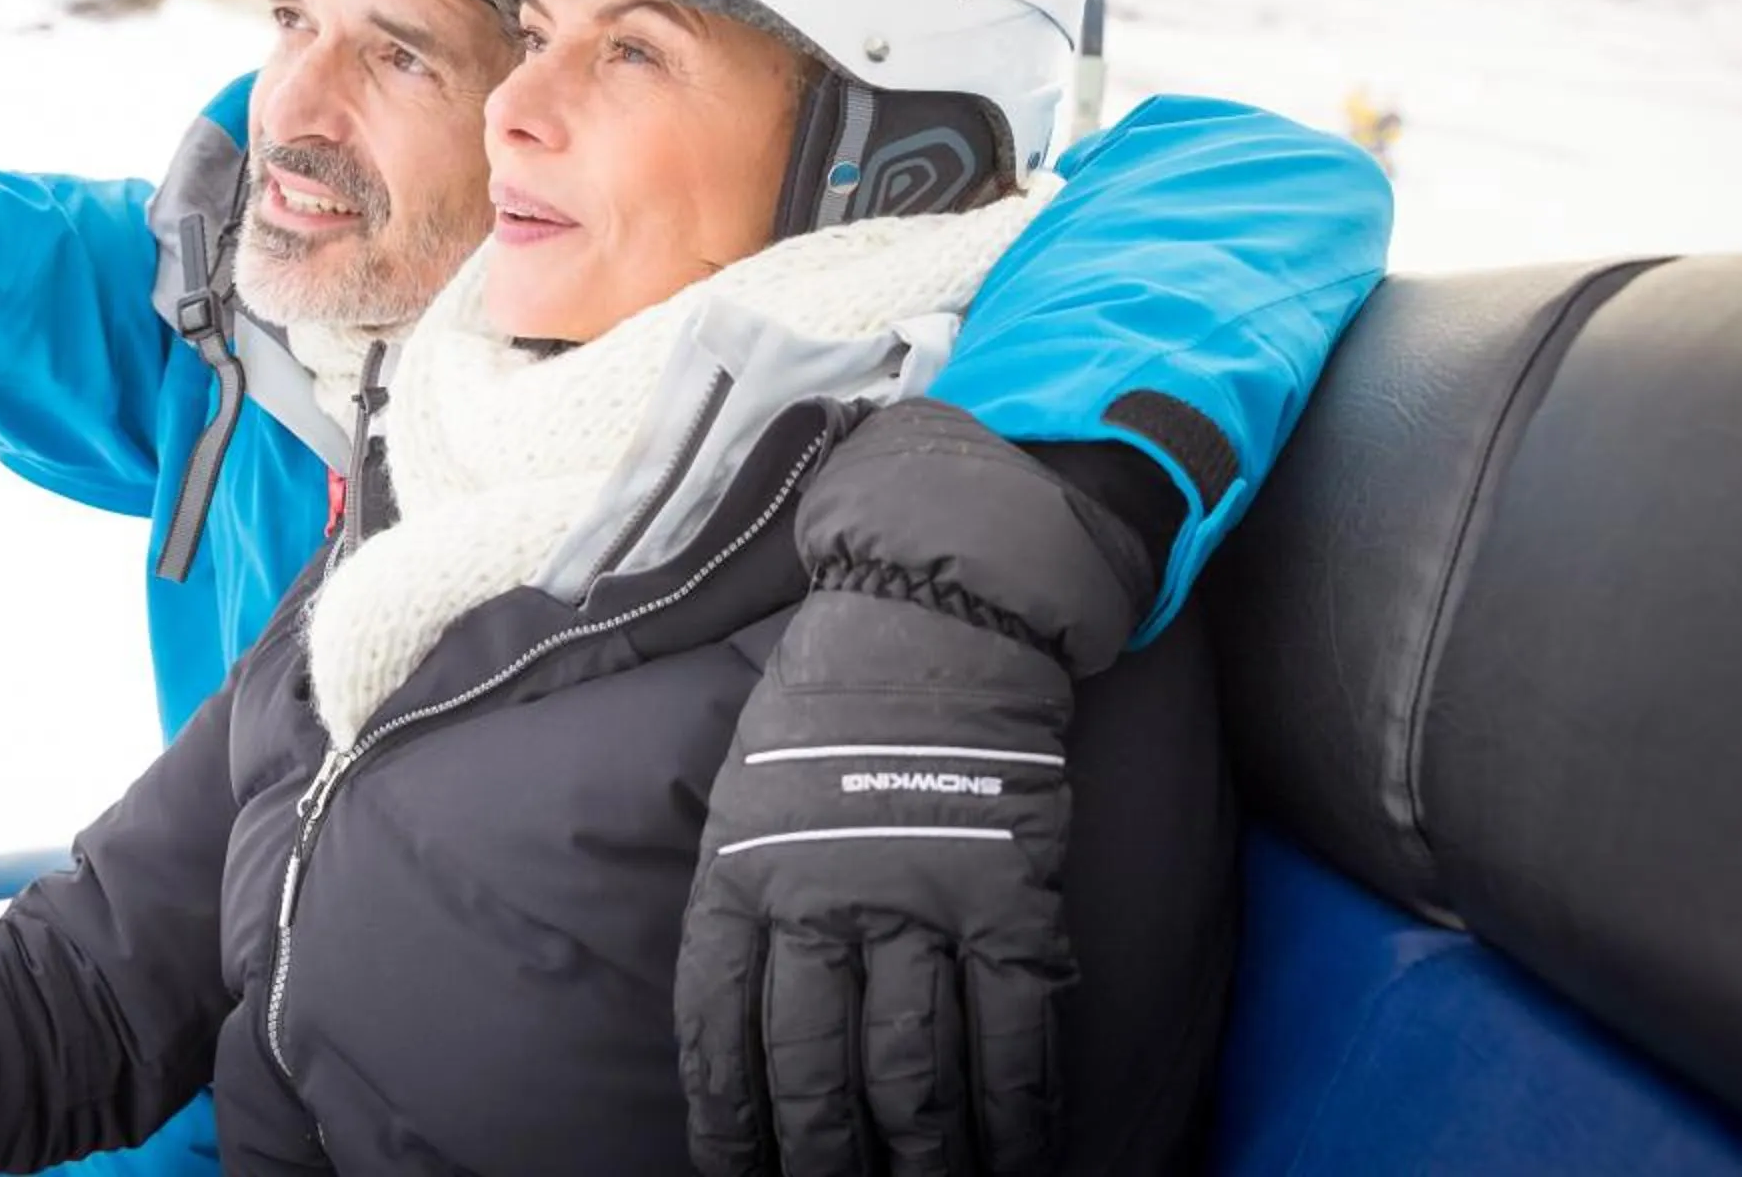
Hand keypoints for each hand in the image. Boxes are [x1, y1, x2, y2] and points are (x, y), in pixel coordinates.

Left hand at [678, 591, 1074, 1175]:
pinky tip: (1022, 1159)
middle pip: (814, 1070)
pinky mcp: (1009, 902)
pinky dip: (1020, 1114)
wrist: (933, 619)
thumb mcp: (740, 792)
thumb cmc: (827, 705)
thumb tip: (743, 1016)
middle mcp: (820, 901)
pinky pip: (1014, 1038)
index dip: (728, 1119)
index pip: (718, 1029)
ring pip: (913, 1073)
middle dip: (824, 1157)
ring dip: (923, 1156)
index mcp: (739, 873)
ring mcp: (918, 905)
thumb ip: (742, 898)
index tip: (738, 1173)